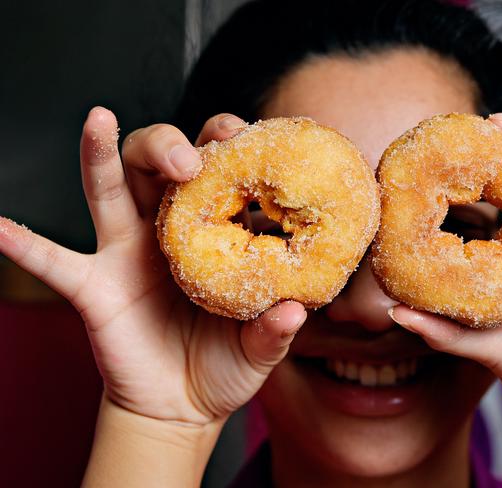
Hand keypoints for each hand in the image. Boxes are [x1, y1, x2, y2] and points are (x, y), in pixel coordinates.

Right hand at [0, 107, 305, 426]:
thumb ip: (275, 330)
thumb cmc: (224, 363)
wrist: (182, 407)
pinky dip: (24, 245)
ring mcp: (126, 253)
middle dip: (169, 146)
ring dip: (100, 154)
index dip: (228, 149)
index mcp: (213, 233)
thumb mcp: (259, 347)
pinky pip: (53, 261)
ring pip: (109, 190)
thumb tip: (296, 310)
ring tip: (98, 119)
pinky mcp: (95, 286)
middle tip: (191, 156)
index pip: (219, 175)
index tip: (242, 134)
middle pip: (158, 166)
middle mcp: (167, 230)